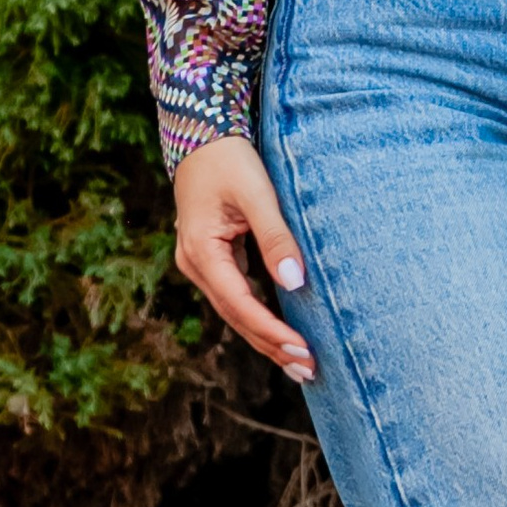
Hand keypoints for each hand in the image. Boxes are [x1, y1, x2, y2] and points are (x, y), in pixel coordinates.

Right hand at [173, 137, 315, 382]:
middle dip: (272, 346)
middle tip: (310, 370)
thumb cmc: (230, 160)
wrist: (202, 136)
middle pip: (236, 317)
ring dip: (266, 338)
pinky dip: (260, 318)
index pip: (241, 304)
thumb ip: (276, 238)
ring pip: (235, 312)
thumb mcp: (258, 195)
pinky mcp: (212, 259)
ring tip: (300, 364)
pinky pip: (236, 297)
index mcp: (201, 251)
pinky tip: (282, 334)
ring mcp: (201, 264)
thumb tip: (295, 283)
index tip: (303, 349)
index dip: (272, 331)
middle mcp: (195, 264)